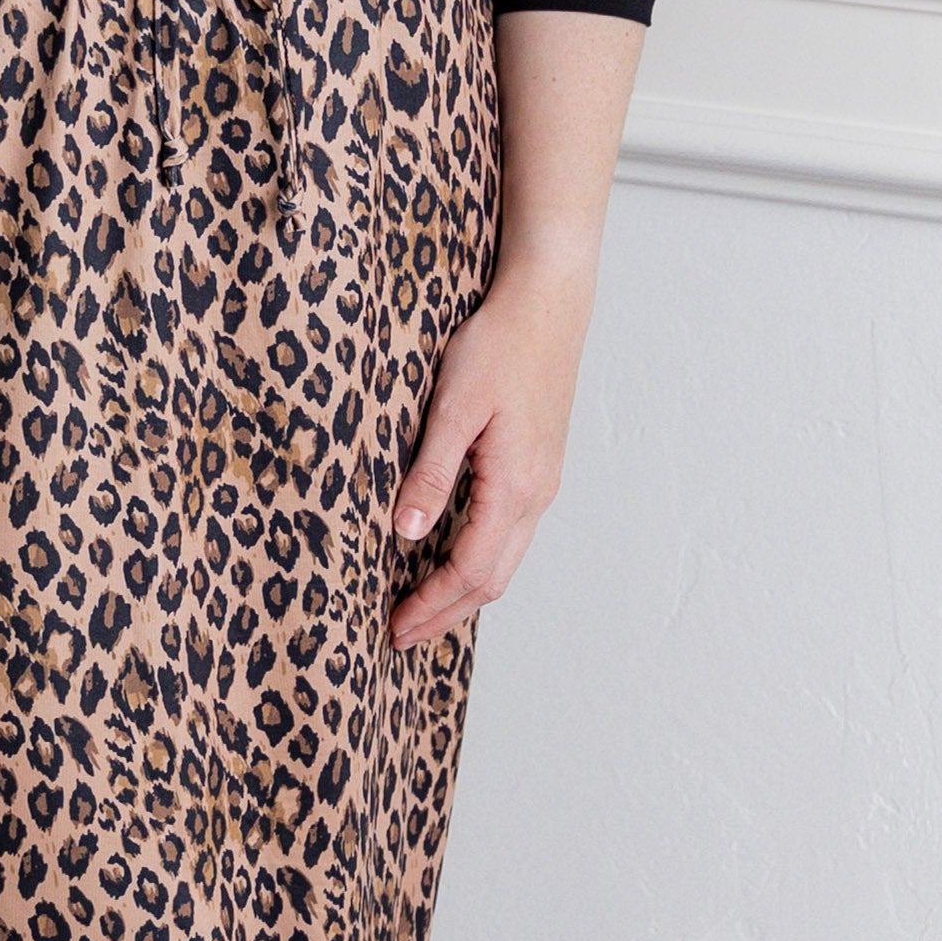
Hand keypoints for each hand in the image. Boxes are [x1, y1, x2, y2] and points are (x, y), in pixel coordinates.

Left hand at [385, 258, 591, 651]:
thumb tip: (406, 533)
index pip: (469, 569)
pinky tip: (451, 558)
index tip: (392, 628)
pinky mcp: (539, 468)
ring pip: (506, 560)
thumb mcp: (453, 407)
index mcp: (514, 486)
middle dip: (446, 614)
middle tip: (400, 636)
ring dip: (464, 592)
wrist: (548, 304)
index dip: (430, 606)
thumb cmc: (498, 345)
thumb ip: (431, 473)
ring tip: (422, 609)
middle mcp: (536, 494)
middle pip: (493, 579)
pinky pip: (510, 535)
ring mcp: (543, 483)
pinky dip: (479, 562)